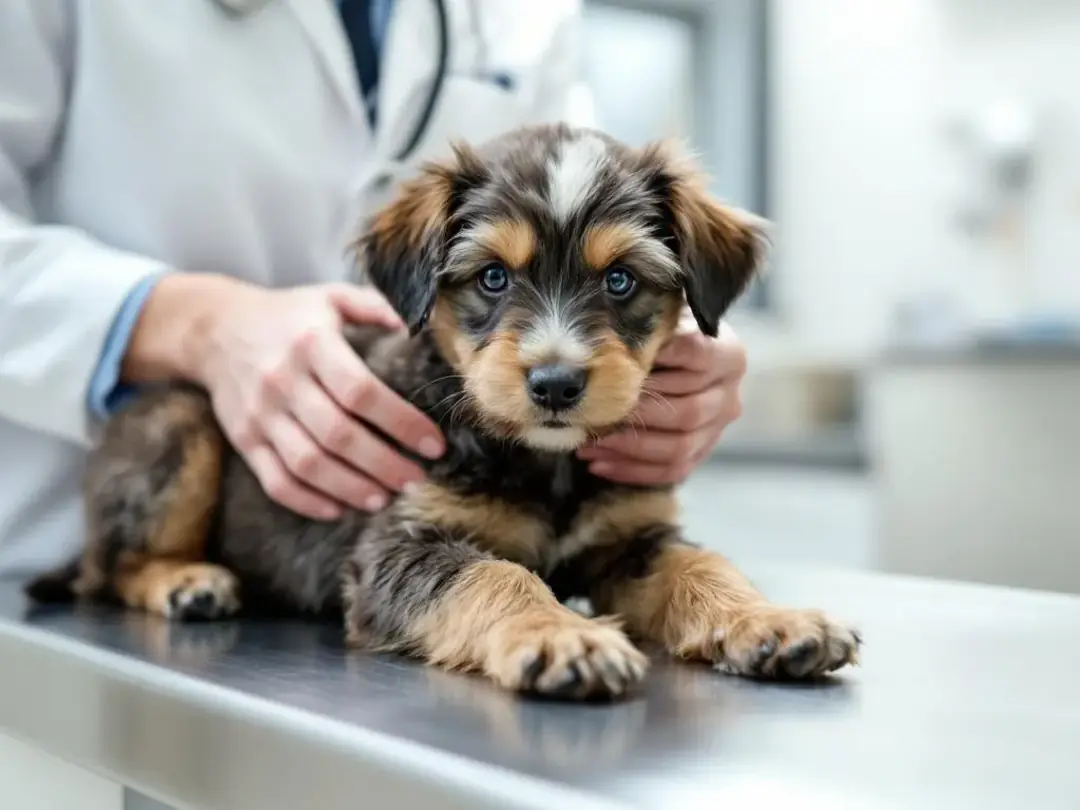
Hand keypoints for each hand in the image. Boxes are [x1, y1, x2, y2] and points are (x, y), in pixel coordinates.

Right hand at [191, 280, 443, 519]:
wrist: (212, 328)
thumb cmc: (288, 315)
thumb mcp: (331, 296)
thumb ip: (377, 306)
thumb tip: (421, 326)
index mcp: (312, 344)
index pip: (361, 391)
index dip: (401, 422)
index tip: (434, 445)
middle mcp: (283, 381)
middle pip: (338, 435)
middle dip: (384, 465)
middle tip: (416, 481)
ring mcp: (260, 414)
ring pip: (308, 464)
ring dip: (351, 488)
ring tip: (384, 500)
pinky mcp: (244, 439)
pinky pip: (275, 481)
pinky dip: (308, 502)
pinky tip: (339, 509)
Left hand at [578, 318, 745, 485]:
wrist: (679, 357)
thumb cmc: (663, 333)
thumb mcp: (661, 318)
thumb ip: (647, 326)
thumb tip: (613, 339)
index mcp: (727, 353)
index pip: (695, 353)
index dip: (659, 357)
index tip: (620, 359)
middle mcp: (730, 393)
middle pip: (687, 411)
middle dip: (636, 415)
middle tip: (594, 413)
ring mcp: (718, 427)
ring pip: (679, 447)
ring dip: (629, 447)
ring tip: (588, 443)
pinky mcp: (702, 452)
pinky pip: (671, 471)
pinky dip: (632, 470)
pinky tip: (599, 464)